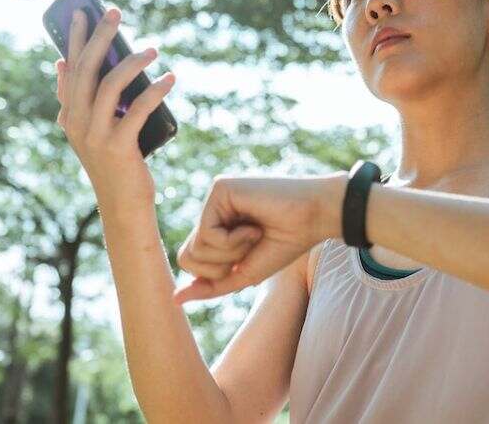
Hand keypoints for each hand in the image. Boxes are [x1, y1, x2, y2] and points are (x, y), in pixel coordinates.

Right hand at [55, 7, 175, 209]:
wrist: (123, 206)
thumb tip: (63, 63)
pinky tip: (170, 79)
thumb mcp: (91, 131)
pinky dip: (155, 90)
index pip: (70, 68)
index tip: (83, 11)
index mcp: (69, 116)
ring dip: (132, 62)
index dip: (74, 39)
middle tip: (116, 12)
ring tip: (153, 49)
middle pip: (87, 70)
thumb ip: (77, 100)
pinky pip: (138, 109)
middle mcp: (76, 122)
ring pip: (109, 85)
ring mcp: (95, 135)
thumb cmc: (114, 164)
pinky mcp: (118, 146)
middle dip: (100, 37)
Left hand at [172, 173, 345, 303]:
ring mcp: (214, 199)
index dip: (216, 272)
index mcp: (216, 228)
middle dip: (220, 265)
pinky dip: (233, 240)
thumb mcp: (244, 274)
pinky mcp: (219, 189)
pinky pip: (207, 233)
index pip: (190, 261)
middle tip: (250, 248)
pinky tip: (253, 226)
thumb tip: (174, 300)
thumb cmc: (285, 245)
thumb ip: (211, 286)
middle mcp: (211, 211)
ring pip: (195, 246)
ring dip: (230, 252)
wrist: (314, 219)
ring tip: (254, 234)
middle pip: (186, 256)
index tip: (247, 258)